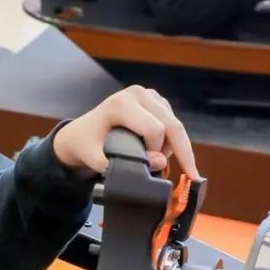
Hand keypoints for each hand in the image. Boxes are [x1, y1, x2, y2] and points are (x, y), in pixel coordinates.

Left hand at [52, 85, 198, 179]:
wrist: (80, 133)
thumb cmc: (86, 145)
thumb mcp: (95, 160)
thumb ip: (126, 164)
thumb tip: (160, 161)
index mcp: (122, 104)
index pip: (155, 129)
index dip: (156, 152)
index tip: (150, 167)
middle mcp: (138, 93)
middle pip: (172, 125)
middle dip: (179, 151)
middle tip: (189, 175)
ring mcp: (148, 94)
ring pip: (175, 124)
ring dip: (173, 146)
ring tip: (156, 161)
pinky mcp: (154, 99)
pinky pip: (172, 121)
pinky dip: (172, 139)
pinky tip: (159, 150)